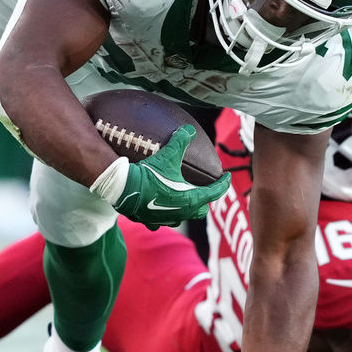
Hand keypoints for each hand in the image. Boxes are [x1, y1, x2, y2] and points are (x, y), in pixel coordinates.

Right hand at [112, 125, 229, 228]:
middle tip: (204, 188)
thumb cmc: (149, 174)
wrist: (124, 189)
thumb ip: (180, 141)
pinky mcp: (151, 222)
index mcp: (191, 199)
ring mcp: (166, 220)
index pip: (215, 192)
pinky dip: (163, 215)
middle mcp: (182, 213)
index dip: (224, 183)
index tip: (227, 177)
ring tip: (183, 198)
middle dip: (205, 199)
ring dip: (186, 209)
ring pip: (183, 217)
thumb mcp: (167, 155)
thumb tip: (189, 130)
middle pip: (201, 209)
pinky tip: (159, 208)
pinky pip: (162, 222)